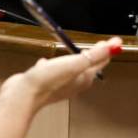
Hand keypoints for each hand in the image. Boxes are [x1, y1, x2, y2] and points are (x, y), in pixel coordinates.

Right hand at [2, 37, 122, 111]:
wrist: (23, 96)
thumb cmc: (48, 81)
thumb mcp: (75, 63)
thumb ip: (95, 54)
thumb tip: (114, 46)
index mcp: (84, 78)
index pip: (101, 61)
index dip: (107, 50)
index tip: (113, 41)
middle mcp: (74, 83)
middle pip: (88, 66)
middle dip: (94, 55)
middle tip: (99, 46)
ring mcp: (59, 84)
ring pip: (71, 70)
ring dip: (74, 60)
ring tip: (76, 53)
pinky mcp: (45, 83)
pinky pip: (51, 72)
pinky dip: (51, 65)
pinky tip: (46, 62)